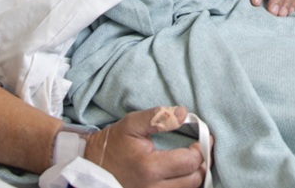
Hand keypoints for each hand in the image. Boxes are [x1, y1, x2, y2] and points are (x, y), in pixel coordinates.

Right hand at [85, 106, 206, 187]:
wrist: (92, 167)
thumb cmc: (112, 145)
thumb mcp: (132, 124)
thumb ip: (159, 117)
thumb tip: (184, 113)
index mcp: (150, 167)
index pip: (191, 162)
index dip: (201, 149)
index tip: (202, 140)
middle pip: (194, 180)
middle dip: (201, 164)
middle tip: (199, 150)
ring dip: (194, 176)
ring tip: (191, 162)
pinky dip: (183, 185)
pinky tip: (180, 174)